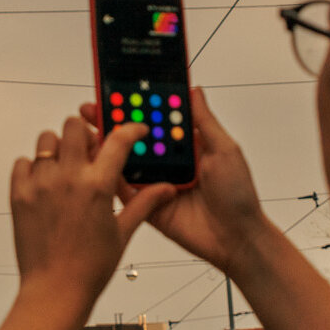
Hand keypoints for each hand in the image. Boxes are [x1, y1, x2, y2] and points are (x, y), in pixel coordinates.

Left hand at [9, 113, 172, 303]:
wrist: (55, 291)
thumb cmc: (89, 268)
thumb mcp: (123, 232)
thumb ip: (144, 203)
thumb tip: (166, 189)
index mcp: (97, 186)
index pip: (118, 140)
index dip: (130, 130)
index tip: (134, 131)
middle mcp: (67, 179)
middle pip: (74, 125)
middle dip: (86, 132)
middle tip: (91, 149)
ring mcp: (40, 184)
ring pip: (46, 139)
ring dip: (59, 147)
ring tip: (66, 168)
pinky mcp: (19, 194)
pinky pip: (23, 162)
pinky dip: (33, 167)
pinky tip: (46, 183)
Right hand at [81, 86, 270, 275]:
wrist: (236, 239)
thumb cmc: (238, 196)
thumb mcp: (224, 150)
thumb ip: (204, 121)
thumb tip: (193, 91)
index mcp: (186, 145)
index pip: (158, 119)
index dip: (140, 105)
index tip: (121, 91)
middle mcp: (169, 162)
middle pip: (137, 137)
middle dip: (116, 122)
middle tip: (96, 109)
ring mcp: (156, 182)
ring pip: (127, 161)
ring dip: (109, 147)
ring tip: (92, 132)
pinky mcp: (148, 205)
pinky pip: (125, 190)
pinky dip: (111, 176)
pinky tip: (99, 163)